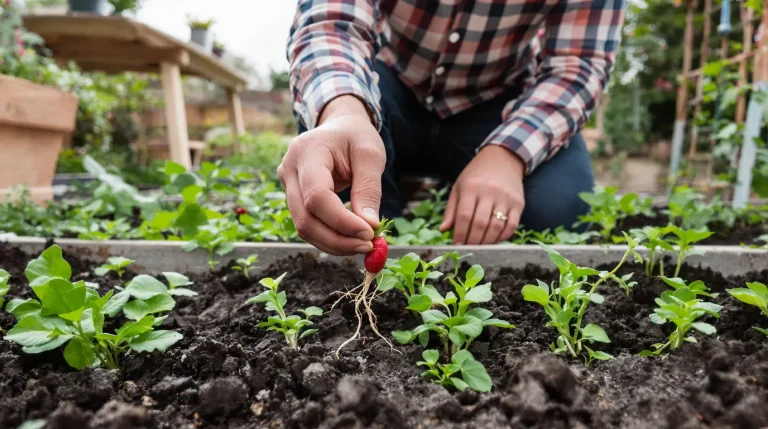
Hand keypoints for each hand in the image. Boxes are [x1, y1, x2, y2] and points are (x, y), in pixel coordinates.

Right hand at [278, 95, 384, 255]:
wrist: (339, 126)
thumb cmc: (355, 136)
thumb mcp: (370, 155)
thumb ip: (369, 190)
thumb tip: (369, 227)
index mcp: (307, 151)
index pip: (317, 196)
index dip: (341, 221)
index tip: (369, 233)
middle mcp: (289, 169)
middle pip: (305, 218)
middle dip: (338, 239)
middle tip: (368, 246)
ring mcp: (286, 184)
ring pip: (303, 227)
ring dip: (333, 243)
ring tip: (362, 245)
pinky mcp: (292, 197)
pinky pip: (307, 224)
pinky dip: (329, 237)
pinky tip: (350, 239)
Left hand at [439, 145, 524, 244]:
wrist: (502, 160)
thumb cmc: (476, 176)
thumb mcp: (459, 187)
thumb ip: (451, 209)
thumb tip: (443, 230)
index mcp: (471, 187)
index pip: (464, 215)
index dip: (460, 233)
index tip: (457, 245)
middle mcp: (490, 192)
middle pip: (480, 223)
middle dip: (472, 241)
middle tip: (468, 249)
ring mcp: (506, 198)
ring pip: (496, 227)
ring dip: (487, 241)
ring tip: (480, 247)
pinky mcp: (519, 203)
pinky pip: (512, 225)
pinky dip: (503, 237)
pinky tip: (494, 240)